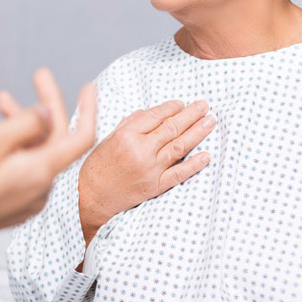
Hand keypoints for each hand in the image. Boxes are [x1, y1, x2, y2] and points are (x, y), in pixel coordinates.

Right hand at [0, 69, 96, 262]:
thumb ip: (25, 124)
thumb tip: (46, 115)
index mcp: (40, 173)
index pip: (81, 138)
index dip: (88, 109)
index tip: (88, 87)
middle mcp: (39, 192)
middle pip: (56, 143)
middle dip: (47, 108)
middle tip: (38, 75)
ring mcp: (24, 203)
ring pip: (37, 155)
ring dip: (26, 126)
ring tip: (2, 100)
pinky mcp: (8, 208)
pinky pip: (23, 171)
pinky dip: (16, 148)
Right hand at [77, 99, 213, 243]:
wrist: (91, 198)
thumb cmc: (97, 167)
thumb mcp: (107, 139)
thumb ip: (128, 124)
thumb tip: (148, 113)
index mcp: (126, 136)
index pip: (155, 116)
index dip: (171, 108)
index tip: (182, 103)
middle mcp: (140, 151)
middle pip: (172, 128)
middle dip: (190, 115)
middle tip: (204, 105)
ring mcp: (150, 169)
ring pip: (180, 147)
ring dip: (197, 133)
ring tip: (210, 121)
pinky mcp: (156, 186)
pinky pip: (179, 173)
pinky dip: (195, 164)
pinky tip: (207, 156)